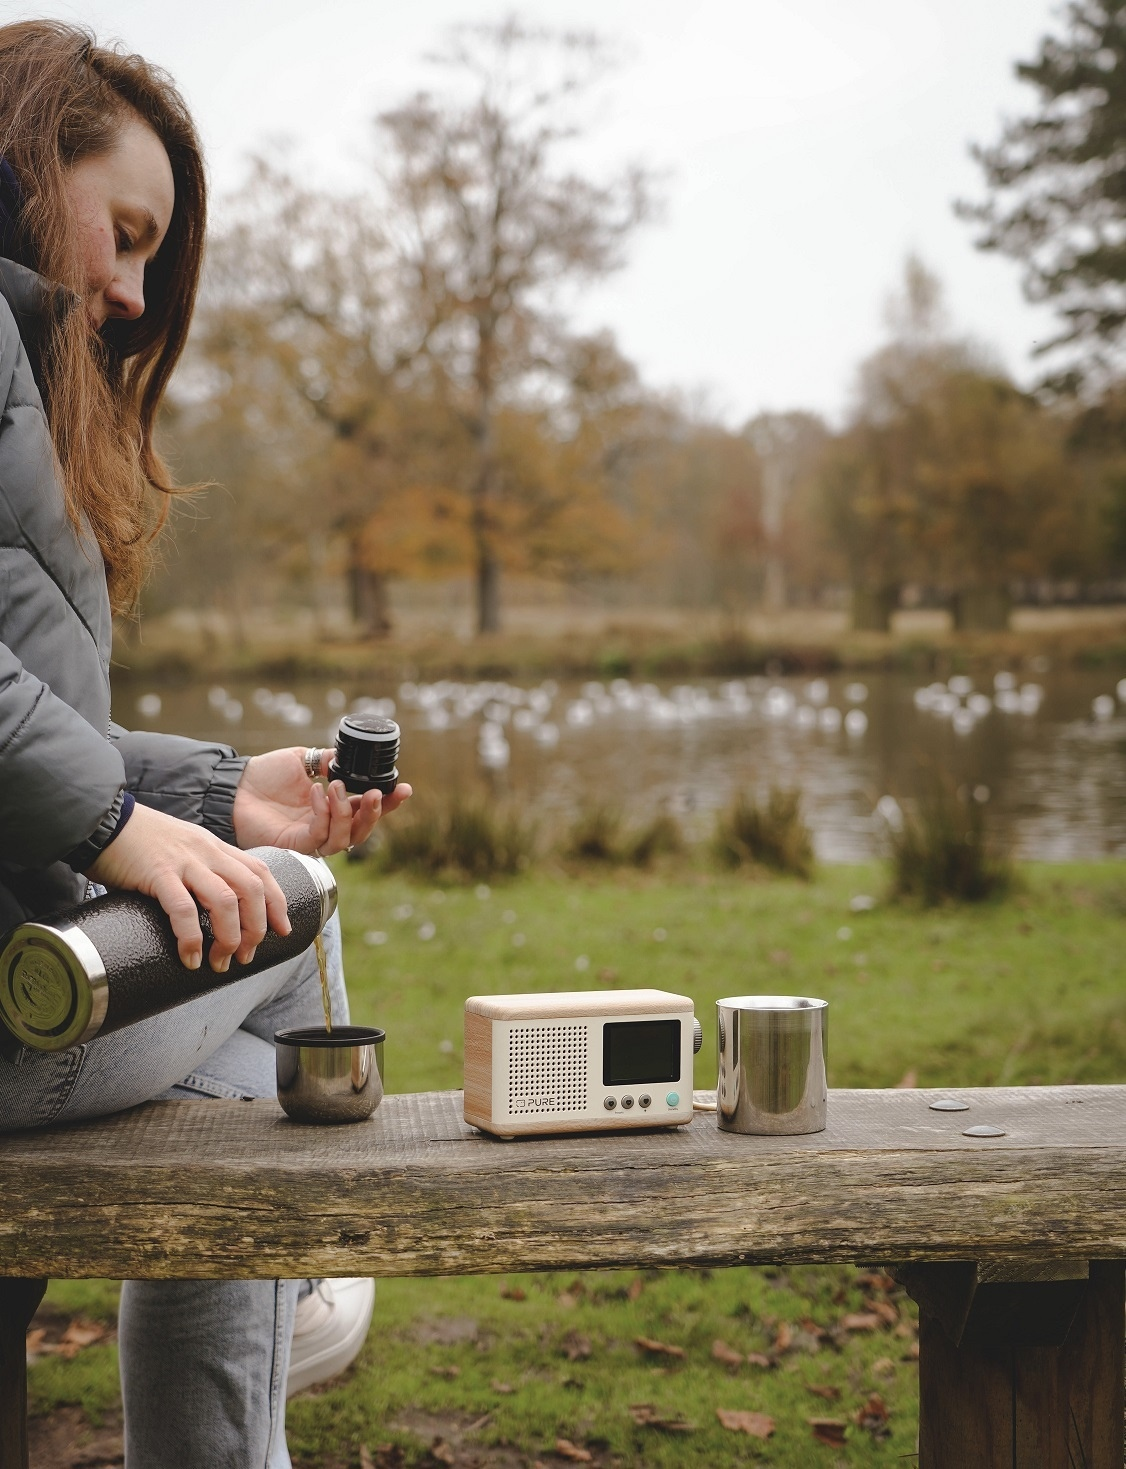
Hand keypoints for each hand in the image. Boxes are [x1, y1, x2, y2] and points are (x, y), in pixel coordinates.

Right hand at [86, 804, 290, 971]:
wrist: (102, 821)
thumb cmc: (140, 842)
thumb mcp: (184, 848)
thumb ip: (201, 870)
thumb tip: (215, 910)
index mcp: (216, 847)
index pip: (261, 872)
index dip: (277, 902)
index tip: (283, 929)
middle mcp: (207, 852)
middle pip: (251, 889)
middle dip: (257, 927)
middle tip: (247, 955)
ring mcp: (184, 862)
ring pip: (225, 901)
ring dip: (229, 937)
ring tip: (220, 962)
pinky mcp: (158, 874)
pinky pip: (183, 909)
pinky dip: (191, 938)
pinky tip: (190, 958)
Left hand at [232, 746, 410, 855]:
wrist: (236, 785)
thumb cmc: (265, 774)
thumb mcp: (304, 759)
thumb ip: (328, 760)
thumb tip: (349, 759)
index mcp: (334, 806)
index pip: (367, 809)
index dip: (389, 803)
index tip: (404, 789)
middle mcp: (326, 826)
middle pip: (362, 830)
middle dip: (376, 813)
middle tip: (378, 794)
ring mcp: (312, 839)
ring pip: (345, 839)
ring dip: (346, 813)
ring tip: (337, 787)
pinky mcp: (296, 846)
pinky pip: (319, 835)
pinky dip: (323, 814)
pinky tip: (318, 792)